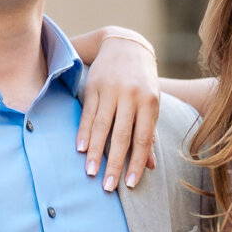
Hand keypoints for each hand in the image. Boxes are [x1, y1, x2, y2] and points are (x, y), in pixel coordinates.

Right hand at [76, 31, 160, 190]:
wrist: (125, 45)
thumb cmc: (142, 80)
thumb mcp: (152, 103)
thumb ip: (149, 133)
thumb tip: (150, 166)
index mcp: (149, 103)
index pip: (143, 139)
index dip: (137, 163)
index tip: (131, 184)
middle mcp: (131, 97)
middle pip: (122, 136)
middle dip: (114, 163)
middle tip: (107, 187)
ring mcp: (111, 91)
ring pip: (102, 126)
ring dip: (96, 152)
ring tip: (91, 172)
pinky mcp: (93, 86)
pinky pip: (88, 113)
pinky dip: (84, 132)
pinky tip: (80, 149)